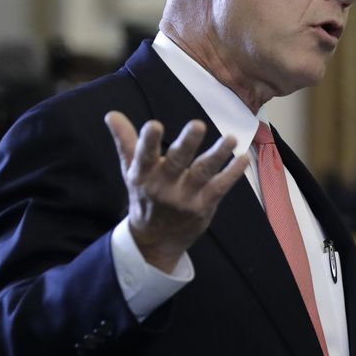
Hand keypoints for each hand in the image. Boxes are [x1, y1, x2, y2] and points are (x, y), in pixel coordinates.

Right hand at [104, 112, 247, 272]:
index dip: (148, 141)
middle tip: (198, 125)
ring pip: (203, 173)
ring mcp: (185, 197)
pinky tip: (243, 158)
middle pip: (176, 163)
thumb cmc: (144, 196)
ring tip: (230, 139)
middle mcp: (163, 186)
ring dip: (217, 155)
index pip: (144, 156)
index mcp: (143, 175)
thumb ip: (125, 141)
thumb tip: (111, 114)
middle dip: (187, 144)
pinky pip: (220, 187)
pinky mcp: (204, 206)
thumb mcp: (131, 170)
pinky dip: (232, 173)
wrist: (155, 241)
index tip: (154, 125)